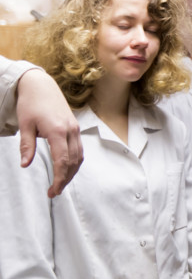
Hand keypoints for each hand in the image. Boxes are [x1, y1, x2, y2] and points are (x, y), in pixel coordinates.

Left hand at [15, 69, 82, 197]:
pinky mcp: (75, 128)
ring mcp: (75, 129)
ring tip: (60, 183)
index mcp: (57, 131)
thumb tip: (25, 164)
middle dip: (65, 179)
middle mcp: (70, 131)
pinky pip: (79, 149)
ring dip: (71, 172)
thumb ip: (27, 146)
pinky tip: (67, 168)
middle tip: (54, 192)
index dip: (59, 178)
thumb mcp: (25, 125)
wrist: (41, 86)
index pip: (62, 161)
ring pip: (79, 156)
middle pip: (73, 162)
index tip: (52, 190)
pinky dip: (75, 162)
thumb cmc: (31, 103)